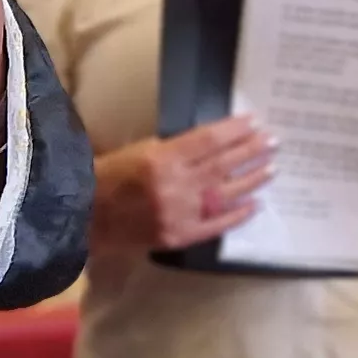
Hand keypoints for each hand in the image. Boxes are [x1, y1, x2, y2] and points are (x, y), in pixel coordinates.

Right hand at [89, 116, 274, 252]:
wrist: (83, 217)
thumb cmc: (108, 177)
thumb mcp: (139, 149)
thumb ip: (176, 148)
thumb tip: (214, 143)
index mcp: (162, 158)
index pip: (209, 140)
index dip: (235, 130)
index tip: (254, 122)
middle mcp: (175, 185)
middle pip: (224, 164)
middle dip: (252, 151)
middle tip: (273, 142)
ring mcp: (180, 213)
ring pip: (226, 193)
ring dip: (252, 179)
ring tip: (272, 168)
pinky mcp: (179, 236)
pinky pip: (217, 225)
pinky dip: (238, 214)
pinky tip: (255, 204)